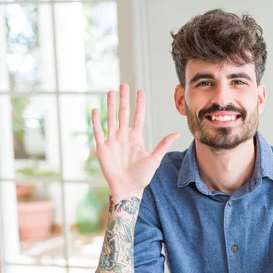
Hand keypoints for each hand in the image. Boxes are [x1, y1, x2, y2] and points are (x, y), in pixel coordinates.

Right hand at [92, 83, 179, 198]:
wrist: (128, 188)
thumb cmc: (142, 176)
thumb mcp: (154, 158)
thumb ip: (163, 144)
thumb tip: (177, 133)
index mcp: (136, 138)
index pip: (138, 116)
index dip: (139, 104)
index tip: (140, 91)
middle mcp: (124, 136)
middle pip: (123, 113)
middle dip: (123, 99)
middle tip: (123, 85)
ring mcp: (112, 141)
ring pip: (111, 119)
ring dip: (110, 106)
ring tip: (110, 92)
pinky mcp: (103, 148)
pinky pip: (98, 131)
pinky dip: (96, 121)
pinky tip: (95, 109)